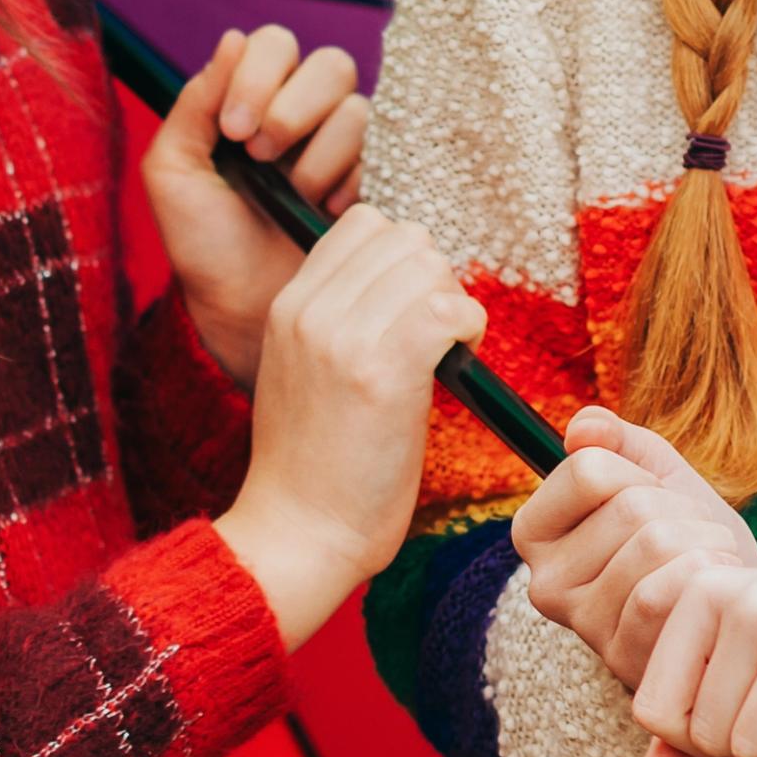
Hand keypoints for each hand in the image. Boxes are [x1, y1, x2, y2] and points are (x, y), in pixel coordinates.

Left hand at [142, 25, 367, 387]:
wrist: (242, 309)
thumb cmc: (204, 245)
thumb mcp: (174, 171)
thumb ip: (194, 104)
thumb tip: (232, 39)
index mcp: (251, 101)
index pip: (273, 45)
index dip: (258, 75)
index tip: (232, 129)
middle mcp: (301, 115)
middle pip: (329, 63)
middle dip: (293, 106)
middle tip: (261, 154)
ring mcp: (341, 147)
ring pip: (356, 106)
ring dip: (318, 152)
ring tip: (292, 193)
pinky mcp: (373, 180)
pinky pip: (380, 151)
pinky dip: (348, 177)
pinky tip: (322, 208)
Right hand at [212, 205, 484, 648]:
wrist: (299, 532)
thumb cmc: (313, 464)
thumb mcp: (299, 370)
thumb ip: (333, 318)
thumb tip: (399, 284)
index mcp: (288, 304)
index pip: (363, 224)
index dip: (402, 259)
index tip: (408, 309)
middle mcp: (310, 310)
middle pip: (405, 238)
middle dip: (434, 279)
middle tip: (435, 336)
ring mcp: (343, 339)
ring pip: (430, 268)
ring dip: (454, 306)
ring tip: (446, 355)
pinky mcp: (383, 375)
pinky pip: (450, 312)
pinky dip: (469, 333)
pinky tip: (456, 369)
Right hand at [509, 408, 756, 756]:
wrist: (731, 613)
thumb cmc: (690, 543)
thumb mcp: (658, 479)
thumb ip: (620, 442)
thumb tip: (583, 426)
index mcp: (537, 531)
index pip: (589, 468)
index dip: (643, 474)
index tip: (655, 500)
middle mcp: (545, 583)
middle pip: (630, 506)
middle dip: (682, 510)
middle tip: (691, 537)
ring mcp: (583, 625)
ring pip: (655, 544)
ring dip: (703, 541)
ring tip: (707, 561)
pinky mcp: (623, 657)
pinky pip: (667, 591)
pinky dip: (709, 576)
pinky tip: (714, 591)